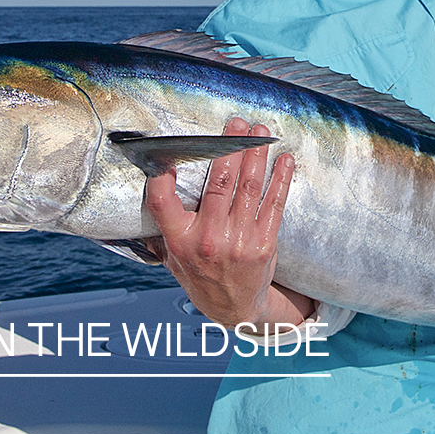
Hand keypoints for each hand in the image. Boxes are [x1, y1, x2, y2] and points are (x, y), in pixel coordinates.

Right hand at [144, 117, 312, 328]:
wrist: (233, 309)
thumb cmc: (199, 272)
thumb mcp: (170, 255)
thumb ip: (161, 224)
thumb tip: (149, 181)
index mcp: (179, 240)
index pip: (163, 201)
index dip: (161, 175)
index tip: (168, 149)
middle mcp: (208, 240)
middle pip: (218, 184)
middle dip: (228, 148)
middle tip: (236, 124)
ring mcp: (238, 242)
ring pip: (248, 188)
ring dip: (256, 155)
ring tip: (259, 131)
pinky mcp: (264, 244)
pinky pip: (274, 205)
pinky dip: (281, 179)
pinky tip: (284, 160)